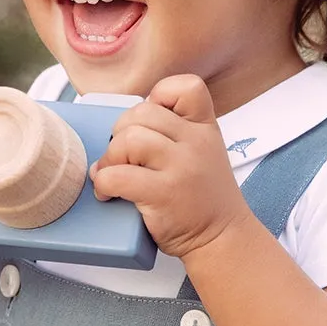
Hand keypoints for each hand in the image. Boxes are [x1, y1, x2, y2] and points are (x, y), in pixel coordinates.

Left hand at [90, 74, 246, 259]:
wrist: (222, 238)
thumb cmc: (204, 199)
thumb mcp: (204, 153)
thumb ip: (175, 133)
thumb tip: (122, 130)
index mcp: (204, 128)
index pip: (185, 87)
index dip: (158, 96)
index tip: (150, 123)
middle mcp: (195, 143)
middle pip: (141, 113)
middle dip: (121, 133)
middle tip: (122, 157)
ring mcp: (180, 167)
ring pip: (127, 140)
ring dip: (110, 158)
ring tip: (113, 174)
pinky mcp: (163, 193)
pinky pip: (116, 176)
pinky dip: (104, 183)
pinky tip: (109, 194)